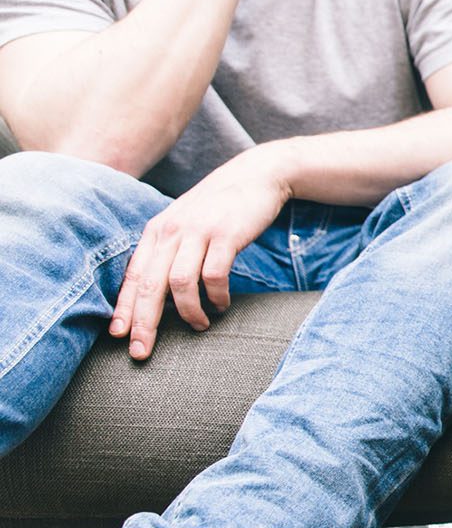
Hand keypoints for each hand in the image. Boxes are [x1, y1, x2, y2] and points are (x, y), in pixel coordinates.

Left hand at [111, 143, 293, 358]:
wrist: (257, 175)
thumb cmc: (220, 207)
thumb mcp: (185, 223)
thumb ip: (168, 250)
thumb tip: (154, 291)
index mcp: (157, 231)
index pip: (133, 276)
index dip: (124, 308)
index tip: (119, 336)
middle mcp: (172, 231)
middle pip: (149, 285)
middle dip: (144, 322)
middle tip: (143, 351)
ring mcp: (199, 232)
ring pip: (180, 284)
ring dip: (188, 312)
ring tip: (199, 325)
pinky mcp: (226, 235)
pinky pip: (214, 275)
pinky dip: (216, 296)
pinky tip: (222, 304)